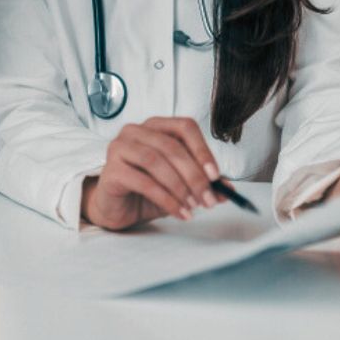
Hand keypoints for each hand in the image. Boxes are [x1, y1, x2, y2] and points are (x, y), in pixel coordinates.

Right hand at [81, 117, 224, 229]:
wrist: (118, 208)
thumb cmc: (147, 190)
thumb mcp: (181, 186)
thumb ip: (203, 184)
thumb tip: (228, 190)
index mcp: (155, 126)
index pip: (184, 127)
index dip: (202, 150)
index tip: (216, 176)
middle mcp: (135, 131)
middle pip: (171, 146)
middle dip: (194, 175)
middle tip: (208, 199)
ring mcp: (119, 148)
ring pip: (155, 161)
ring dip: (180, 187)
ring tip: (193, 207)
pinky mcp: (111, 170)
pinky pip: (143, 182)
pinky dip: (166, 199)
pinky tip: (179, 213)